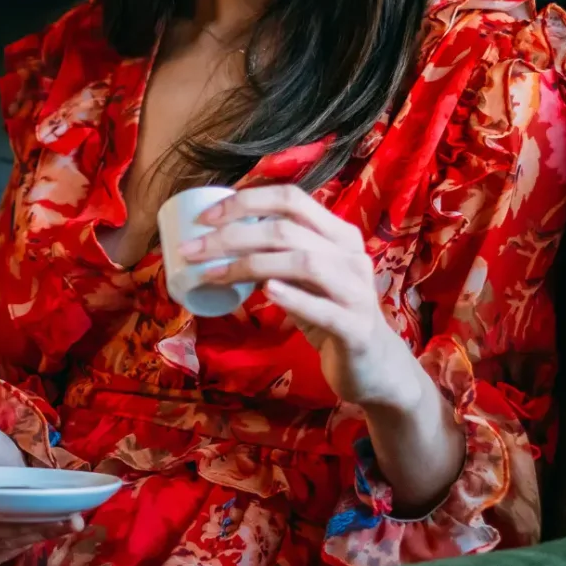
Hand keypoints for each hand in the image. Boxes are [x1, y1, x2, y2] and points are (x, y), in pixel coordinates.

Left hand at [182, 184, 422, 411]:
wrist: (375, 366)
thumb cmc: (330, 313)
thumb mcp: (304, 278)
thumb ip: (275, 255)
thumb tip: (216, 240)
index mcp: (338, 234)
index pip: (291, 199)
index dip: (245, 202)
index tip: (203, 219)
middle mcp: (351, 255)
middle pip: (286, 230)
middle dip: (232, 235)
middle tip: (191, 250)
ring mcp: (357, 291)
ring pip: (303, 262)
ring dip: (249, 265)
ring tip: (213, 274)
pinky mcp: (357, 328)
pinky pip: (324, 308)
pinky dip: (293, 298)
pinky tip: (266, 292)